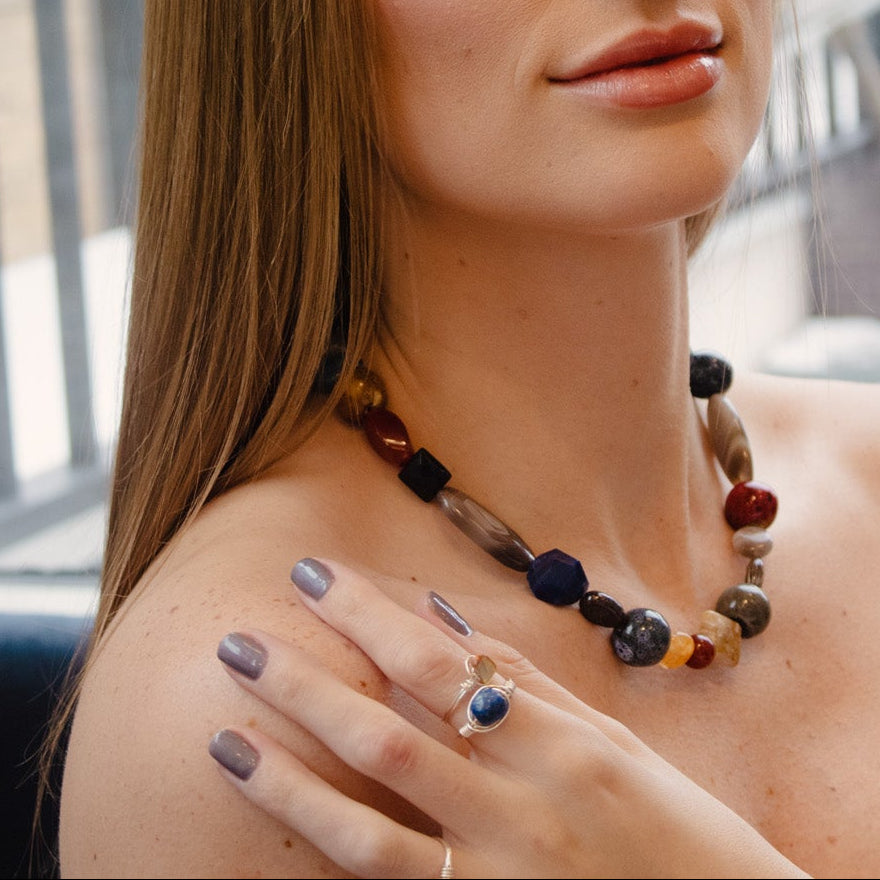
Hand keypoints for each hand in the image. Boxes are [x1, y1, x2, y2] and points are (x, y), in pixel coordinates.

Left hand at [208, 558, 808, 878]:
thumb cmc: (679, 831)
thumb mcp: (615, 742)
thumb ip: (529, 679)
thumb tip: (442, 615)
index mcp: (561, 745)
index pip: (439, 663)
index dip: (368, 615)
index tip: (311, 576)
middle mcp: (522, 809)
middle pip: (389, 731)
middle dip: (306, 682)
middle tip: (237, 641)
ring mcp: (498, 878)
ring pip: (370, 822)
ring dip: (289, 776)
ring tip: (224, 735)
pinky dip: (331, 851)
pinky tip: (284, 818)